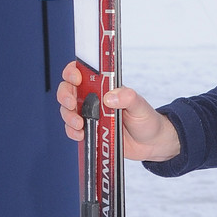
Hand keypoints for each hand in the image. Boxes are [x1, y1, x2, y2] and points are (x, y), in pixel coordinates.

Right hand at [56, 63, 180, 161]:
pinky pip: (73, 130)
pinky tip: (80, 135)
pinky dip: (72, 132)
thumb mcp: (141, 106)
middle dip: (65, 95)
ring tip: (80, 125)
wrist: (151, 144)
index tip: (76, 78)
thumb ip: (128, 98)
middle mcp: (94, 99)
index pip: (82, 72)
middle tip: (71, 104)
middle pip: (68, 90)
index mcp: (105, 87)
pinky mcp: (90, 131)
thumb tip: (109, 97)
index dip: (73, 72)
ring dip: (68, 116)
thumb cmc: (146, 119)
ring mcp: (90, 115)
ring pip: (68, 111)